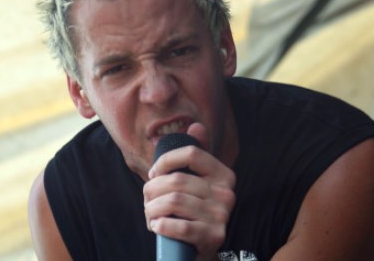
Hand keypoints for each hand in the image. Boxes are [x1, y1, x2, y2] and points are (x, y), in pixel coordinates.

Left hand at [143, 123, 235, 259]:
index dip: (166, 161)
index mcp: (224, 174)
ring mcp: (222, 215)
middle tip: (147, 199)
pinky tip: (157, 226)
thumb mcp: (198, 181)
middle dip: (152, 189)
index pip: (192, 153)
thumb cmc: (195, 210)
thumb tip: (196, 126)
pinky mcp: (214, 236)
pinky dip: (162, 225)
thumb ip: (197, 154)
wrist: (203, 247)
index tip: (154, 173)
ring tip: (150, 214)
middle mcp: (227, 193)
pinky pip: (180, 226)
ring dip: (152, 209)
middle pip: (177, 180)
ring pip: (173, 201)